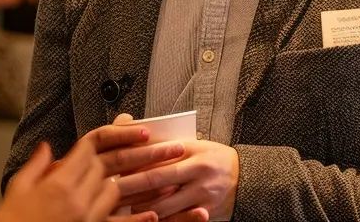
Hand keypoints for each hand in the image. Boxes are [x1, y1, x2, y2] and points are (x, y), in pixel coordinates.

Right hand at [0, 141, 118, 221]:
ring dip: (103, 184)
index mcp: (59, 187)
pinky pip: (110, 213)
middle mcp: (79, 203)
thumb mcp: (16, 189)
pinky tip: (94, 203)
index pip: (85, 155)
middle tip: (82, 165)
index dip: (85, 147)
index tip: (81, 147)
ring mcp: (89, 220)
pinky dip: (106, 204)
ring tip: (89, 185)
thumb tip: (45, 147)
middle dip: (93, 163)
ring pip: (111, 192)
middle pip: (100, 171)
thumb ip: (35, 165)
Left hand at [115, 139, 238, 220]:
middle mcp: (198, 168)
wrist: (247, 178)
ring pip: (163, 203)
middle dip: (130, 185)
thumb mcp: (194, 146)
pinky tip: (150, 218)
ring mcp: (203, 191)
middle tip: (112, 189)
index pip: (156, 153)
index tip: (116, 166)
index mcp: (192, 148)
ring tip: (127, 207)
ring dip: (142, 207)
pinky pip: (178, 218)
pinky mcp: (207, 209)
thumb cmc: (214, 160)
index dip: (133, 162)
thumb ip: (167, 147)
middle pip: (155, 178)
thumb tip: (135, 146)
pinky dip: (161, 218)